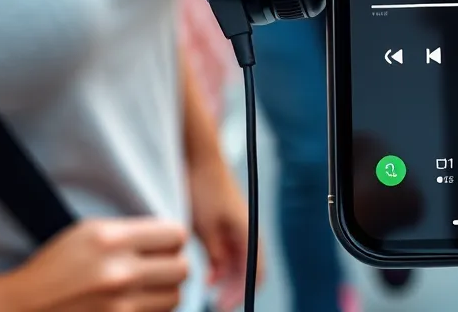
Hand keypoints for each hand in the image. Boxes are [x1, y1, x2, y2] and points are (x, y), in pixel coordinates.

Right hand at [8, 217, 188, 310]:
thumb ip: (134, 232)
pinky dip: (151, 311)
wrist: (22, 310)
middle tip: (157, 267)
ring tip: (145, 287)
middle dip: (173, 266)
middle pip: (182, 268)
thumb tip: (174, 238)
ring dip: (165, 292)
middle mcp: (119, 273)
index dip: (172, 240)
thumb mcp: (91, 232)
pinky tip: (133, 303)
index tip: (161, 245)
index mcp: (112, 240)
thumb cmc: (57, 266)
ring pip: (174, 297)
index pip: (176, 235)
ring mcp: (118, 307)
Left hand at [189, 156, 260, 311]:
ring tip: (211, 292)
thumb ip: (215, 253)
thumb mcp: (204, 226)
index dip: (244, 292)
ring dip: (229, 279)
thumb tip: (217, 277)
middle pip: (250, 269)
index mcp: (248, 231)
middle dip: (237, 289)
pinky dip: (222, 266)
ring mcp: (238, 227)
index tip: (225, 306)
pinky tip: (208, 274)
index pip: (257, 271)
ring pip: (240, 262)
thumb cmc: (204, 188)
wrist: (201, 160)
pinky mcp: (228, 224)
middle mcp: (247, 230)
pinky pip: (230, 252)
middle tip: (218, 305)